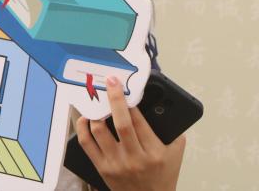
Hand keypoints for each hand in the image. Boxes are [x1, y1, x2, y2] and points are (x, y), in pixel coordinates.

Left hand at [76, 75, 185, 190]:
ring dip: (97, 112)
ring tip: (97, 100)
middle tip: (112, 81)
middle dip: (115, 98)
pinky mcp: (102, 168)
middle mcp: (134, 158)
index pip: (139, 121)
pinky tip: (86, 118)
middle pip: (121, 123)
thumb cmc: (163, 176)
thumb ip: (172, 130)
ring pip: (100, 131)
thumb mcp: (175, 154)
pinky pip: (86, 144)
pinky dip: (82, 127)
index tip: (124, 87)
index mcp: (154, 153)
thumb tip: (162, 105)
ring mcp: (116, 164)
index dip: (130, 102)